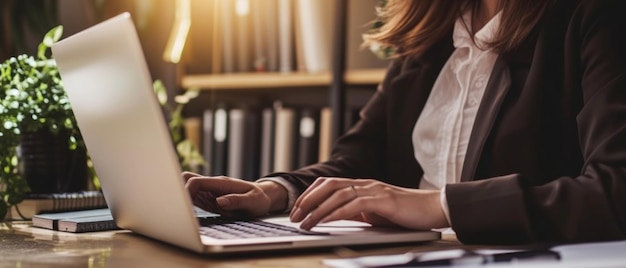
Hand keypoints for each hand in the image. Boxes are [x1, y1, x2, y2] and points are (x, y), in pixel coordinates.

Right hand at [183, 172, 285, 217]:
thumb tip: (220, 201)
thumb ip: (237, 201)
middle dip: (179, 191)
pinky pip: (194, 200)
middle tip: (180, 208)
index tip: (184, 205)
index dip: (186, 191)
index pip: (197, 181)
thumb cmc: (259, 199)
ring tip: (187, 214)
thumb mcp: (253, 201)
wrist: (263, 197)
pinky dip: (189, 206)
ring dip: (185, 201)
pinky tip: (191, 216)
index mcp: (222, 184)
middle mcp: (213, 186)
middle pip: (187, 179)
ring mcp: (209, 192)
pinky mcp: (209, 200)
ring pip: (188, 189)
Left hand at [289, 177, 448, 229]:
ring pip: (337, 194)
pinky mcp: (383, 200)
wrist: (434, 209)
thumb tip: (335, 218)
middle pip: (328, 185)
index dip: (310, 195)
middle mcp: (365, 184)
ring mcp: (374, 190)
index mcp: (362, 186)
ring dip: (317, 209)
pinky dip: (337, 212)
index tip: (297, 209)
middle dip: (307, 200)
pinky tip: (326, 220)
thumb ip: (357, 212)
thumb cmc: (406, 214)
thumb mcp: (376, 213)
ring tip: (305, 222)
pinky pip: (354, 204)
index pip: (329, 184)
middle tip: (293, 216)